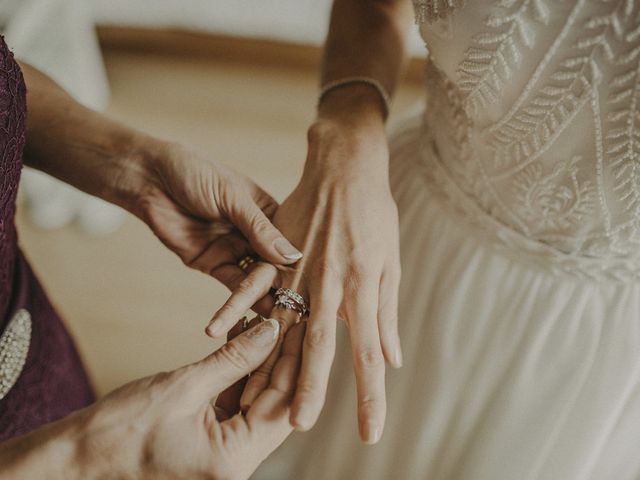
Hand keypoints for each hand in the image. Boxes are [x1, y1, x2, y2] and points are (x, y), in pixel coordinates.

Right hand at [0, 318, 304, 479]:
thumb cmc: (119, 430)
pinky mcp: (210, 443)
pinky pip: (236, 404)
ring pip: (257, 401)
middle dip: (281, 359)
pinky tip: (243, 339)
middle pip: (275, 404)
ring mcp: (223, 455)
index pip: (283, 404)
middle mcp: (236, 464)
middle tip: (289, 316)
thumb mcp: (185, 385)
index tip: (300, 323)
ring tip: (268, 320)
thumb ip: (234, 359)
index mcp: (233, 460)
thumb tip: (271, 330)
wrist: (77, 459)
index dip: (294, 360)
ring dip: (261, 363)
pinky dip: (240, 374)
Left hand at [131, 141, 301, 313]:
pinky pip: (230, 287)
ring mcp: (235, 250)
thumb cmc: (196, 173)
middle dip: (287, 289)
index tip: (319, 288)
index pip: (292, 244)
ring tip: (281, 322)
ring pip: (255, 281)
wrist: (150, 178)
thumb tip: (293, 256)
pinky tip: (254, 318)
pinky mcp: (213, 264)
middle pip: (276, 266)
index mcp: (269, 214)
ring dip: (265, 300)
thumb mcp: (232, 197)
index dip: (303, 266)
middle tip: (301, 314)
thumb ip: (260, 229)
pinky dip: (238, 303)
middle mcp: (256, 235)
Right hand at [206, 111, 401, 443]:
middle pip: (319, 347)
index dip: (370, 396)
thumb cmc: (374, 214)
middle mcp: (329, 285)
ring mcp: (298, 269)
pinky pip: (249, 285)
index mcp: (362, 289)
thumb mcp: (390, 263)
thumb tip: (392, 359)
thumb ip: (387, 313)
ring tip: (253, 397)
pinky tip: (214, 334)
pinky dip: (232, 309)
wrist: (347, 165)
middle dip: (310, 390)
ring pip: (279, 323)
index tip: (370, 432)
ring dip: (266, 361)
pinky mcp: (275, 253)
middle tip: (299, 425)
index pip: (366, 354)